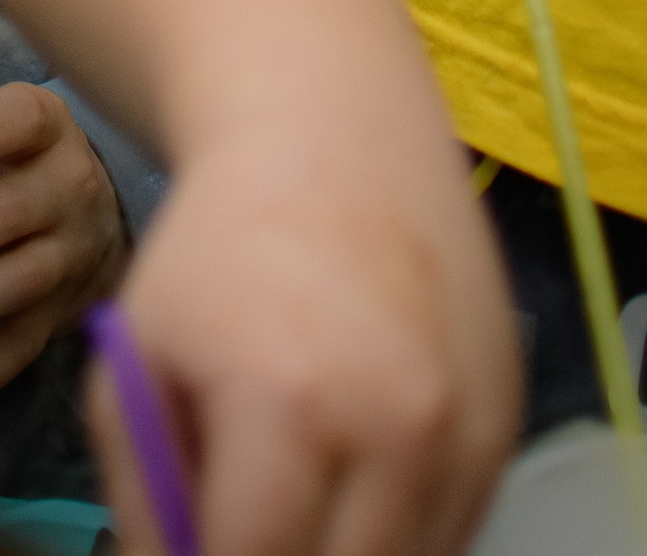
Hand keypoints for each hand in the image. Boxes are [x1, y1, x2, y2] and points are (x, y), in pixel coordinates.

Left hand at [88, 130, 514, 555]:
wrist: (334, 133)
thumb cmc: (220, 249)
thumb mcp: (139, 359)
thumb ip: (149, 497)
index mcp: (289, 402)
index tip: (194, 547)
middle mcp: (398, 425)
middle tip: (247, 521)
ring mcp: (467, 429)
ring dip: (345, 554)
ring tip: (299, 486)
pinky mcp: (508, 426)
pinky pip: (453, 534)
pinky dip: (400, 530)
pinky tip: (355, 466)